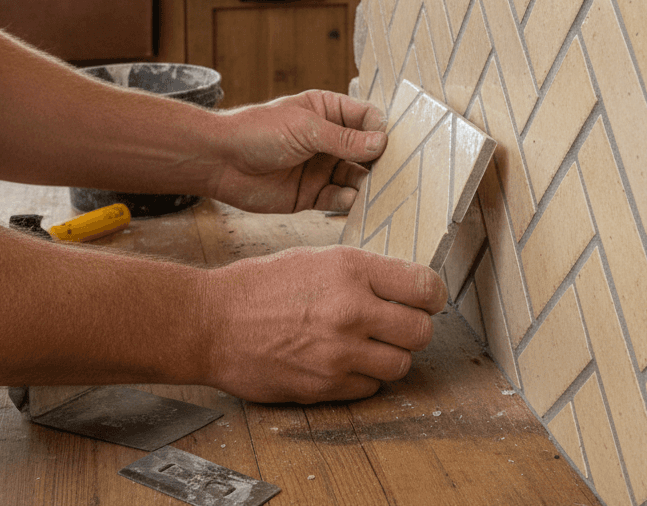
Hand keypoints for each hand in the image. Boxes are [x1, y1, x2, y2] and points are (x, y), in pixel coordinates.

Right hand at [199, 245, 447, 402]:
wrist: (215, 323)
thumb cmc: (262, 286)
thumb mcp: (318, 258)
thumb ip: (364, 272)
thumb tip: (403, 286)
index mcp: (351, 270)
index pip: (424, 286)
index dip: (431, 294)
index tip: (427, 298)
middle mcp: (351, 310)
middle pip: (420, 331)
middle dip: (414, 327)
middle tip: (398, 322)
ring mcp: (339, 353)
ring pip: (401, 364)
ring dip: (391, 355)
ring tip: (370, 342)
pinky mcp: (326, 386)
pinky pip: (370, 387)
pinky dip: (364, 377)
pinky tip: (345, 361)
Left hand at [210, 90, 386, 214]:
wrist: (221, 161)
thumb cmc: (259, 131)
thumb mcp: (306, 129)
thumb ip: (344, 139)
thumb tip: (382, 142)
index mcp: (329, 111)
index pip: (367, 119)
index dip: (381, 131)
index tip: (393, 145)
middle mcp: (329, 140)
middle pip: (367, 151)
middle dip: (380, 161)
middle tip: (395, 173)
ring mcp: (322, 167)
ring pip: (355, 177)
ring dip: (367, 184)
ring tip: (377, 190)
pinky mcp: (312, 194)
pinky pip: (338, 198)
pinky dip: (347, 201)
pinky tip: (350, 199)